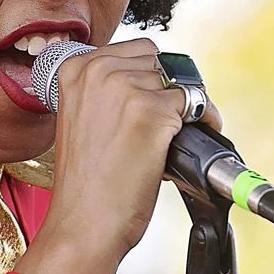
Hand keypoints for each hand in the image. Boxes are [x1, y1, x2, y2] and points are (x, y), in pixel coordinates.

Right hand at [13, 39, 222, 273]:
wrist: (83, 224)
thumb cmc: (86, 183)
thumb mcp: (84, 119)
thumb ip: (109, 92)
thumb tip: (159, 83)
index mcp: (75, 68)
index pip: (136, 50)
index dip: (153, 77)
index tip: (156, 99)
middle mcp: (97, 70)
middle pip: (161, 61)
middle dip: (170, 90)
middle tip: (171, 122)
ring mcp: (124, 88)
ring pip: (179, 82)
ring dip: (184, 110)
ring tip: (172, 140)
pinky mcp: (151, 111)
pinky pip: (193, 105)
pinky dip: (198, 126)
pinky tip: (180, 147)